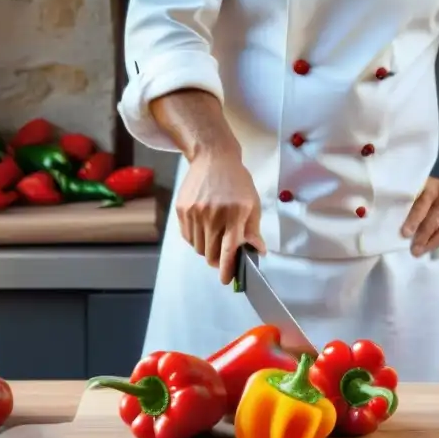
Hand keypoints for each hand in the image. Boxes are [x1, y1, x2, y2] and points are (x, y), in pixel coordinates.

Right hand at [176, 151, 266, 284]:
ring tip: (214, 235)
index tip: (227, 280)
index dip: (227, 269)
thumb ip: (253, 230)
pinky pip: (187, 236)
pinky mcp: (182, 209)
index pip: (229, 250)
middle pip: (211, 254)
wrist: (213, 157)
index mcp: (234, 214)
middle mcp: (213, 214)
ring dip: (207, 249)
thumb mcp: (252, 203)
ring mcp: (194, 212)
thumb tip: (257, 251)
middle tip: (223, 255)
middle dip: (218, 261)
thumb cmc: (237, 181)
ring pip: (198, 248)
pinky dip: (196, 238)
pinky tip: (204, 226)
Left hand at [400, 174, 438, 257]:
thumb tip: (401, 220)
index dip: (414, 219)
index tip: (405, 234)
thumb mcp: (432, 188)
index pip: (423, 204)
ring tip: (421, 252)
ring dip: (432, 244)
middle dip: (422, 237)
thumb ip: (419, 200)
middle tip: (413, 250)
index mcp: (436, 189)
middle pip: (434, 221)